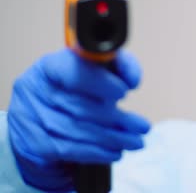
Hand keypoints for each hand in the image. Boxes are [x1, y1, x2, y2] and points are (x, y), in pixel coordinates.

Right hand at [7, 49, 150, 191]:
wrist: (48, 116)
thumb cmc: (80, 89)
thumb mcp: (100, 70)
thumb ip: (120, 67)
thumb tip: (132, 80)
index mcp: (51, 66)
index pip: (73, 72)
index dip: (99, 83)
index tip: (124, 92)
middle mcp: (34, 89)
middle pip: (79, 106)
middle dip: (116, 118)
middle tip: (142, 126)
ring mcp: (30, 117)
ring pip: (76, 130)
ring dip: (111, 139)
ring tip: (136, 141)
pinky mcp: (33, 142)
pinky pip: (69, 150)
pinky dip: (96, 152)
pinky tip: (115, 152)